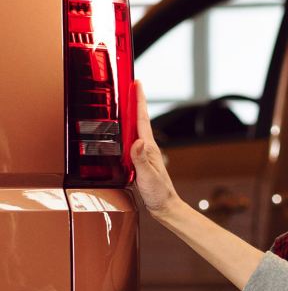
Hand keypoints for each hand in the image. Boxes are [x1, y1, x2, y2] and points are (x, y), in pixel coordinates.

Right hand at [130, 81, 180, 217]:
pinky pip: (130, 141)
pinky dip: (126, 131)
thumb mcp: (147, 176)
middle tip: (128, 85)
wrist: (165, 207)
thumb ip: (141, 160)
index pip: (142, 118)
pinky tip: (120, 132)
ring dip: (129, 114)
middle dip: (134, 101)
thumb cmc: (158, 194)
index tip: (136, 83)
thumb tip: (137, 141)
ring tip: (123, 101)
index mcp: (148, 147)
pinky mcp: (139, 161)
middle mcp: (146, 147)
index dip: (139, 100)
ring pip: (134, 129)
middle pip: (138, 119)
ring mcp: (143, 154)